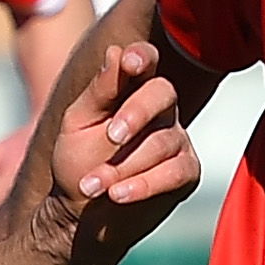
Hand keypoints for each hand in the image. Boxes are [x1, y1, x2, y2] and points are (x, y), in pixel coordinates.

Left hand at [28, 43, 200, 258]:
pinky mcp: (186, 171)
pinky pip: (174, 172)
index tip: (130, 63)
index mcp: (131, 88)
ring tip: (91, 185)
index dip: (142, 57)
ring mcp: (176, 139)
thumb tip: (116, 52)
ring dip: (121, 166)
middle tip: (112, 136)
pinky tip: (116, 195)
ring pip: (162, 141)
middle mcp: (160, 108)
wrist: (81, 213)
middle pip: (162, 93)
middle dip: (137, 113)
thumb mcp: (78, 124)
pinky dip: (143, 185)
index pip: (145, 60)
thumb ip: (100, 91)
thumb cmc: (78, 161)